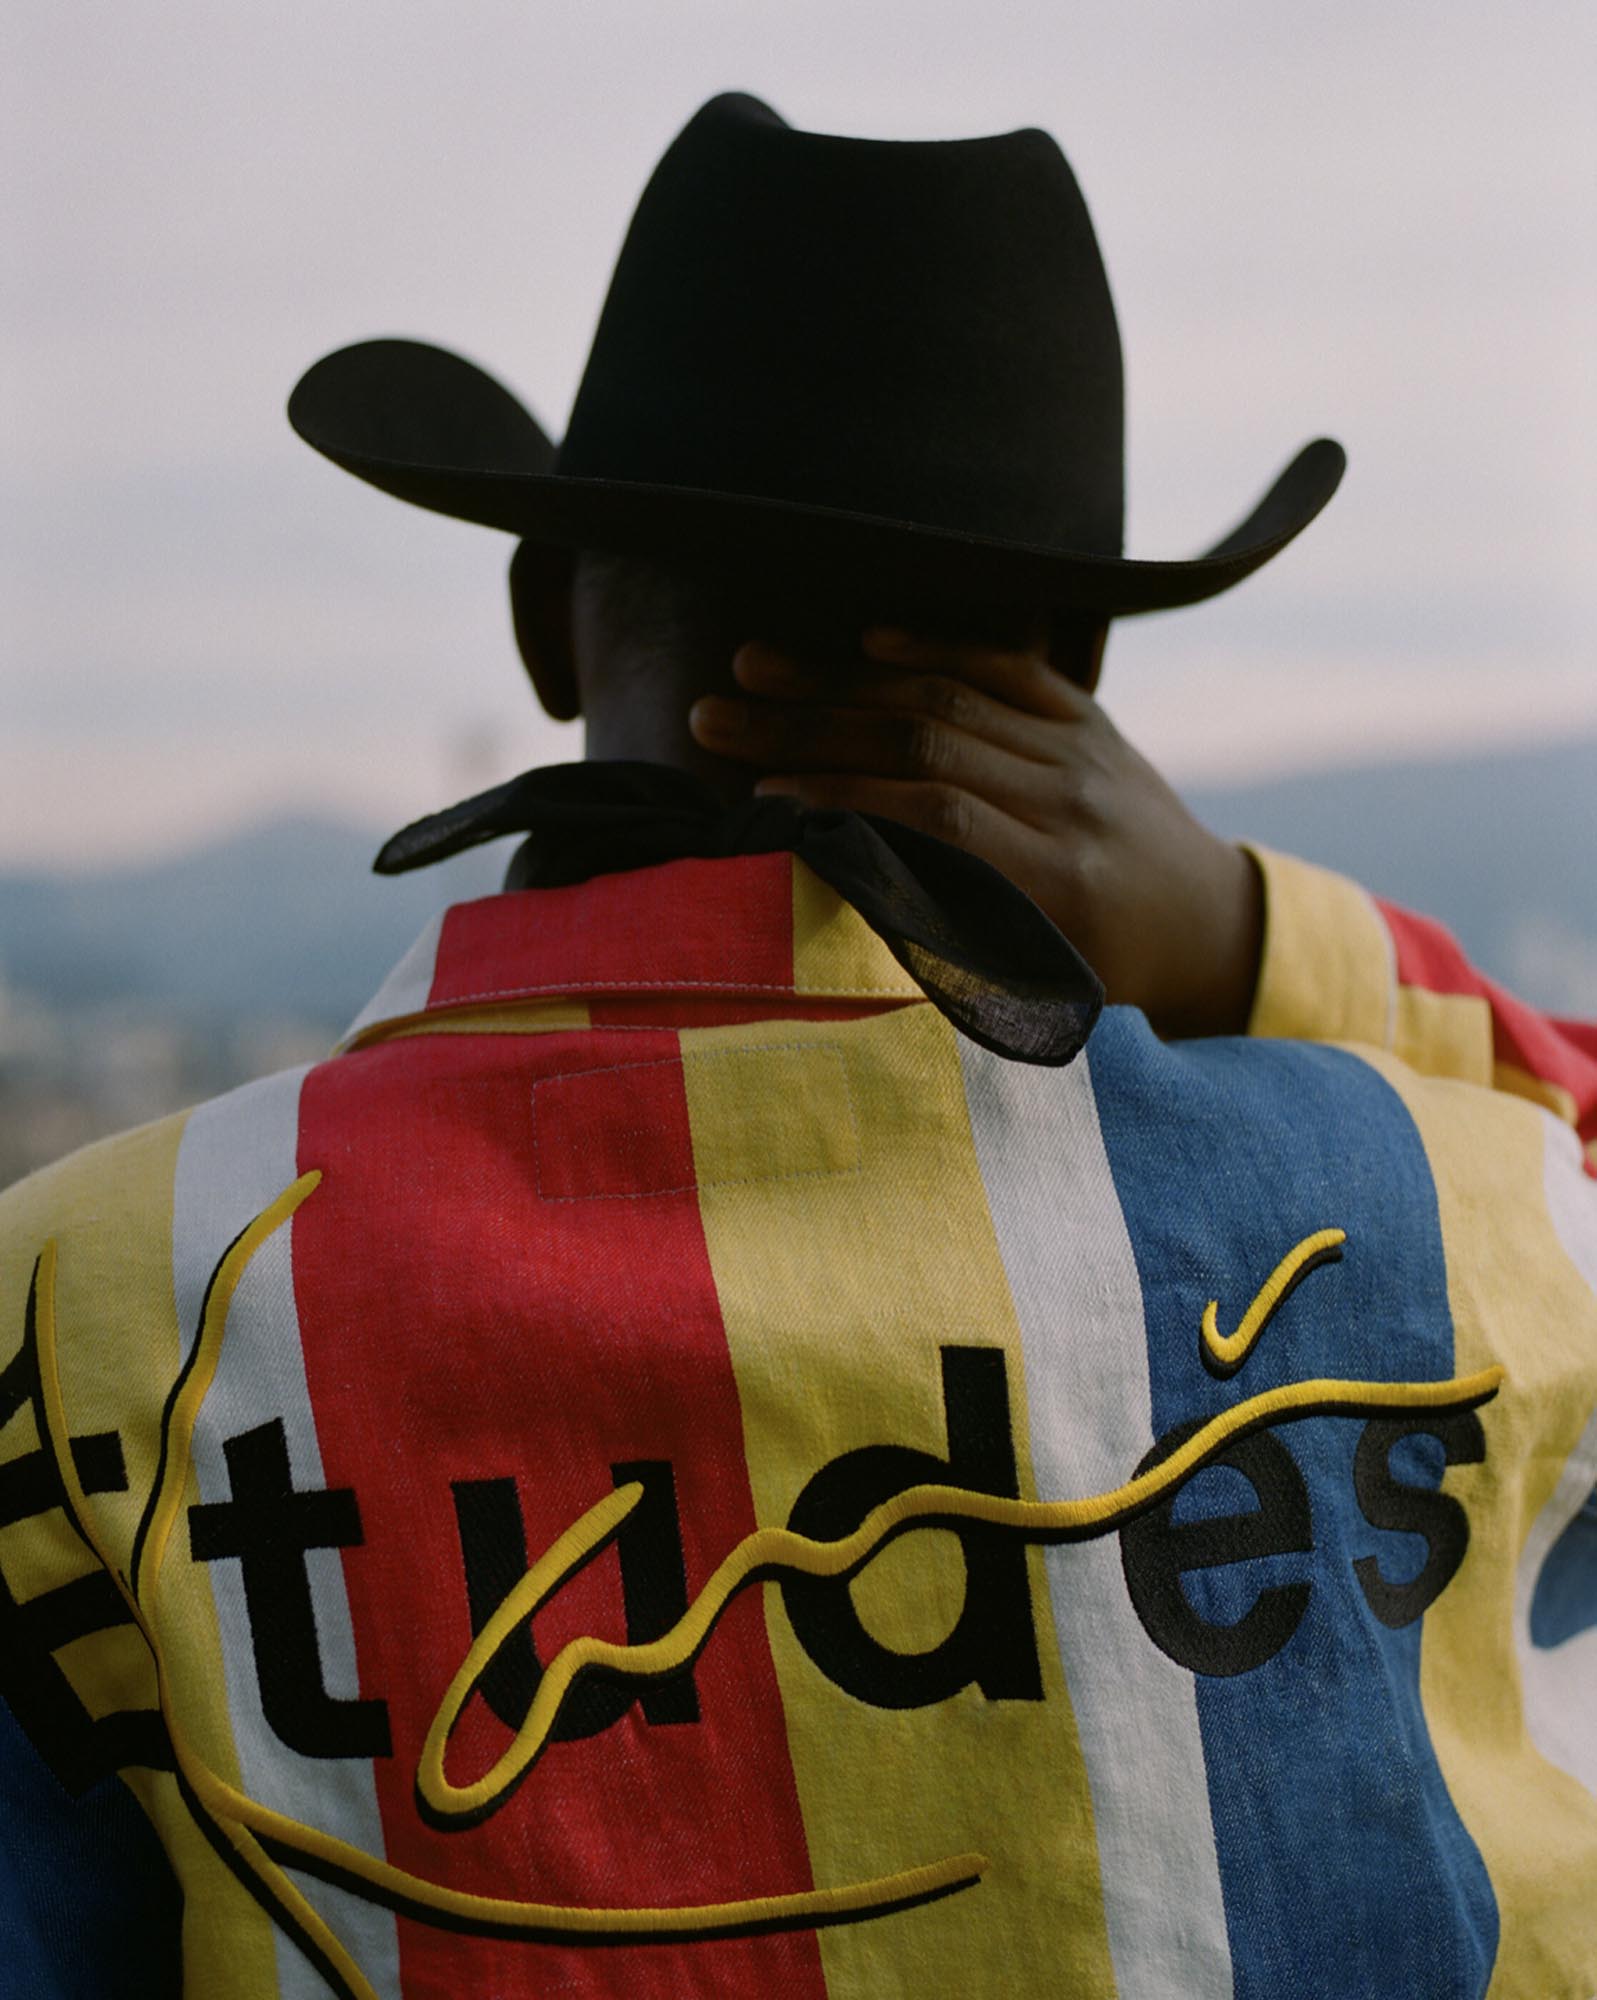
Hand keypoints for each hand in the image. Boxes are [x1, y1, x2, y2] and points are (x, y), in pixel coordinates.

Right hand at [687, 627, 1262, 1037]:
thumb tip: (843, 915)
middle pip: (924, 744)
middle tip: (715, 716)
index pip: (936, 820)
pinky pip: (1003, 667)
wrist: (1209, 923)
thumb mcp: (1043, 994)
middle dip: (808, 727)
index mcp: (1061, 884)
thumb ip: (959, 955)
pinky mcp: (1087, 716)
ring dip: (840, 680)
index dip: (844, 802)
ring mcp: (1082, 749)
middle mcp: (1071, 803)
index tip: (760, 798)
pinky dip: (931, 650)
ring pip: (948, 696)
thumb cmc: (1109, 978)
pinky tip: (864, 642)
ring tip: (752, 668)